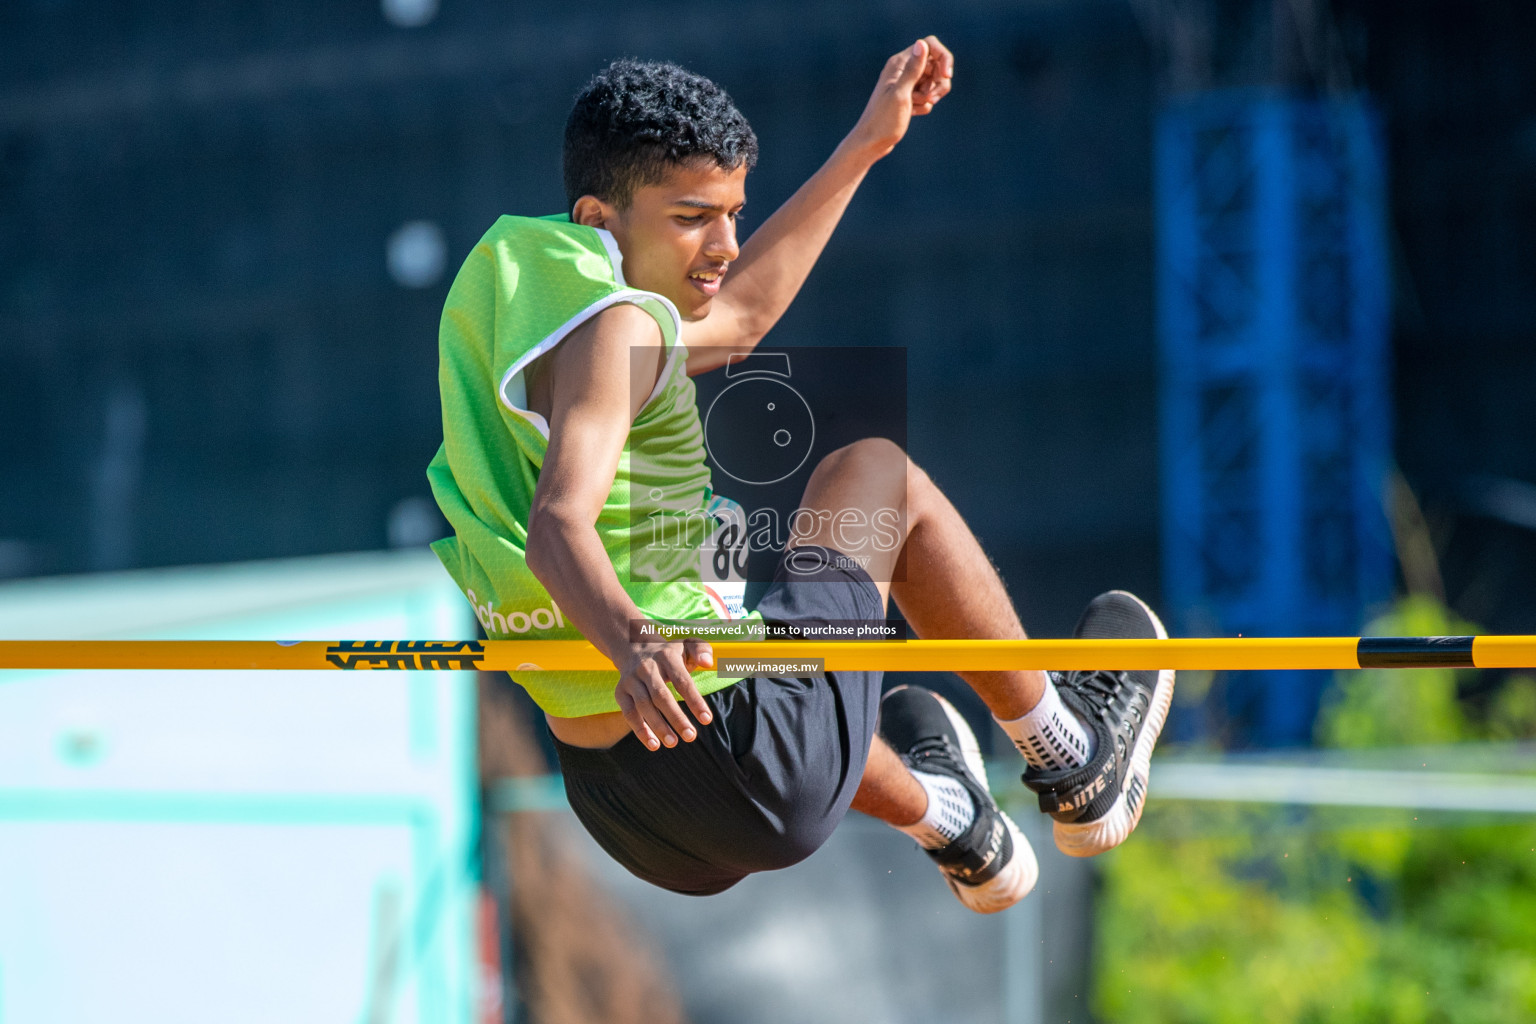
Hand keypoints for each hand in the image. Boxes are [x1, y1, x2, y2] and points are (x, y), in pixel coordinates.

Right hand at [614, 638, 715, 750]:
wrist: (634, 647)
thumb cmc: (669, 654)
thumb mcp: (687, 645)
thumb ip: (702, 650)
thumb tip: (707, 663)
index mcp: (666, 656)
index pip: (682, 681)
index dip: (694, 701)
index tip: (707, 720)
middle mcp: (647, 668)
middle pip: (661, 695)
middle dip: (676, 718)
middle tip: (691, 737)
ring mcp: (631, 680)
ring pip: (644, 706)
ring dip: (658, 726)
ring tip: (673, 743)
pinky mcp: (620, 692)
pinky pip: (629, 713)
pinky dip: (640, 730)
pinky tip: (654, 745)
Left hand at [848, 36, 954, 160]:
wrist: (871, 143)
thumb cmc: (883, 120)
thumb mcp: (901, 94)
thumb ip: (913, 70)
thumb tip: (922, 43)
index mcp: (899, 63)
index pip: (930, 44)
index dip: (943, 57)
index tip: (946, 75)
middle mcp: (902, 69)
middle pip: (935, 64)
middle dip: (938, 82)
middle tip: (928, 98)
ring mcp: (906, 83)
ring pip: (934, 81)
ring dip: (931, 95)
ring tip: (916, 106)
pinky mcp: (909, 97)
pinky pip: (928, 96)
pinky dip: (924, 105)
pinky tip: (912, 113)